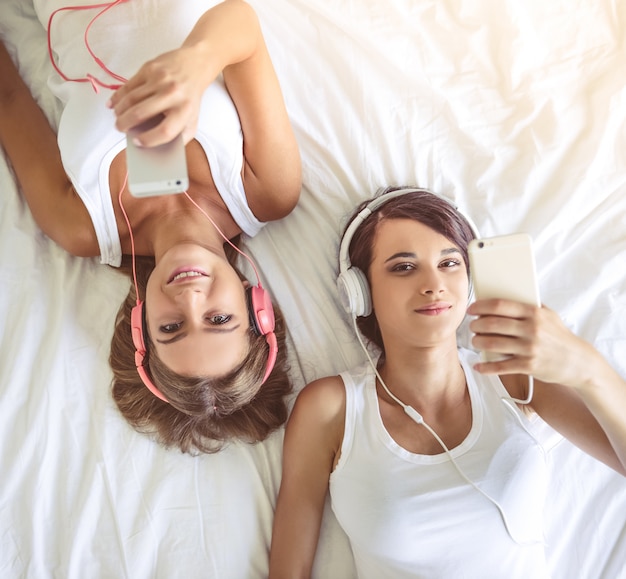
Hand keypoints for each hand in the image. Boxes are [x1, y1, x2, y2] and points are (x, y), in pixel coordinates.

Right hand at [107, 46, 215, 146]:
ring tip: (118, 118)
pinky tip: (114, 103)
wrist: (195, 65)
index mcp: (185, 111)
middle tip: (120, 128)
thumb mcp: (192, 119)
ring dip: (120, 111)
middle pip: (141, 114)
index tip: (138, 142)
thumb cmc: (190, 96)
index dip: (149, 140)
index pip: (165, 131)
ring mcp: (159, 80)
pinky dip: (118, 96)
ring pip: (131, 99)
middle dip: (125, 124)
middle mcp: (172, 94)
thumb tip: (156, 148)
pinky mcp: (149, 68)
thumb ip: (180, 136)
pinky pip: (128, 85)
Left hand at [467, 299, 597, 388]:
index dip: (481, 306)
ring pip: (492, 344)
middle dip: (476, 325)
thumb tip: (502, 297)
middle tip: (472, 326)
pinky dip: (486, 367)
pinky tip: (478, 366)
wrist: (579, 362)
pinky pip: (501, 366)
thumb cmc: (559, 336)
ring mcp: (529, 348)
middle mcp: (531, 329)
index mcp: (534, 313)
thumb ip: (528, 306)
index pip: (500, 305)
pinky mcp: (529, 366)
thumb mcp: (549, 315)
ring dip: (478, 342)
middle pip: (492, 324)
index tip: (471, 309)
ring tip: (475, 341)